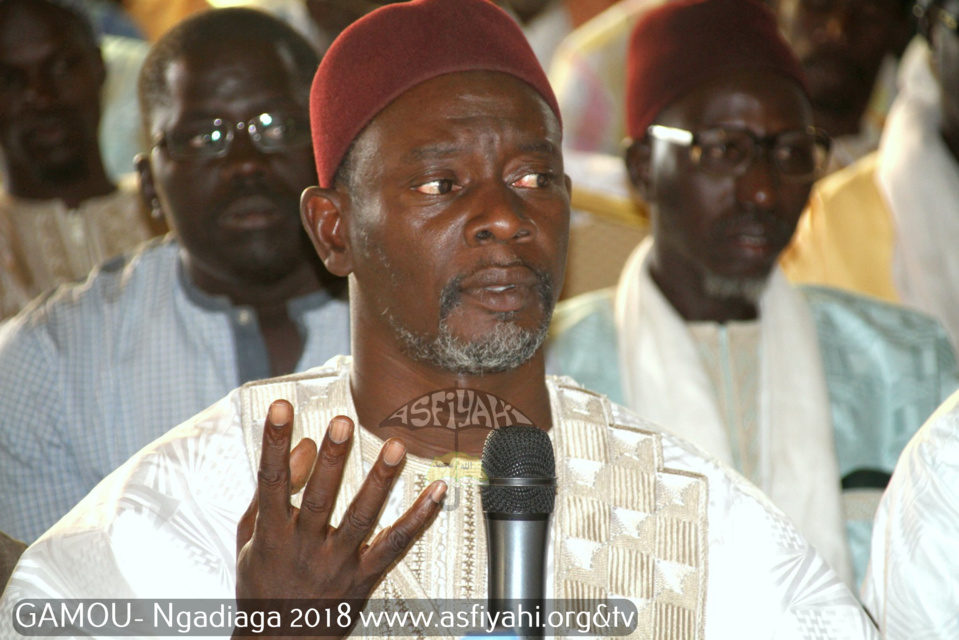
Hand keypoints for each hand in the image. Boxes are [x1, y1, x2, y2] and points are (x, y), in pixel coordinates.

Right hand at [234, 400, 446, 636]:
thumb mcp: (251, 538)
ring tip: (394, 447)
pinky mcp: (364, 578)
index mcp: (271, 535)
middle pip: (318, 500)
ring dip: (379, 482)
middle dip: (332, 460)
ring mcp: (336, 564)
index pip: (270, 481)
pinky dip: (419, 517)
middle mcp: (303, 548)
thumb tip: (302, 445)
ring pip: (360, 519)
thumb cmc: (262, 584)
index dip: (273, 443)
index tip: (281, 408)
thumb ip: (272, 491)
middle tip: (343, 423)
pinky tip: (436, 491)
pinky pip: (395, 545)